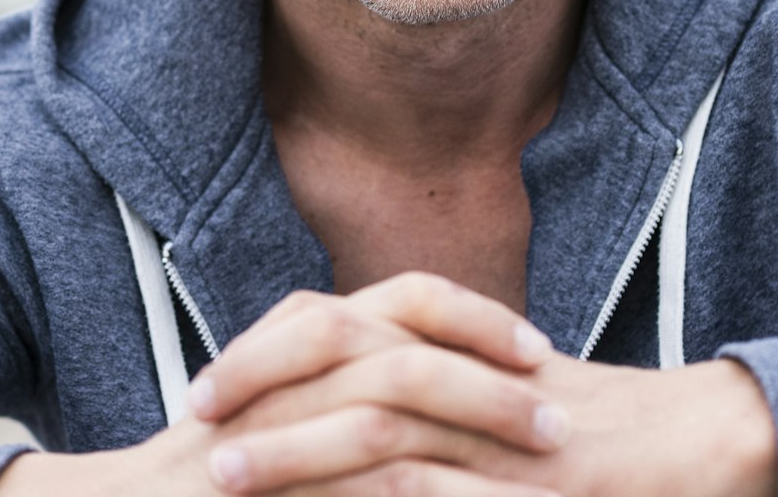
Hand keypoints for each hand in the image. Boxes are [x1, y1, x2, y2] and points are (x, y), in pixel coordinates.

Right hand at [0, 272, 561, 496]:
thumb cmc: (220, 475)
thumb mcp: (296, 420)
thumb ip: (352, 396)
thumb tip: (449, 407)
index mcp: (307, 341)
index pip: (405, 300)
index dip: (474, 317)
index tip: (539, 350)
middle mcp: (292, 362)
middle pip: (407, 337)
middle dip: (490, 374)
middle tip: (557, 416)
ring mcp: (274, 411)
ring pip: (387, 391)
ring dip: (472, 419)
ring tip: (541, 461)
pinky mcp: (262, 458)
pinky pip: (359, 467)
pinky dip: (421, 485)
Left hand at [197, 276, 777, 496]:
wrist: (701, 445)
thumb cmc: (596, 433)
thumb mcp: (497, 402)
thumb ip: (429, 398)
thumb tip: (341, 416)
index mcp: (453, 342)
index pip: (337, 324)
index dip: (264, 349)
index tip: (204, 386)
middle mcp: (467, 368)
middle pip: (339, 351)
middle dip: (257, 383)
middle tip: (189, 420)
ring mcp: (496, 423)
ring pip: (374, 416)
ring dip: (290, 448)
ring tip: (222, 476)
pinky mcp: (530, 478)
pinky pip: (433, 488)